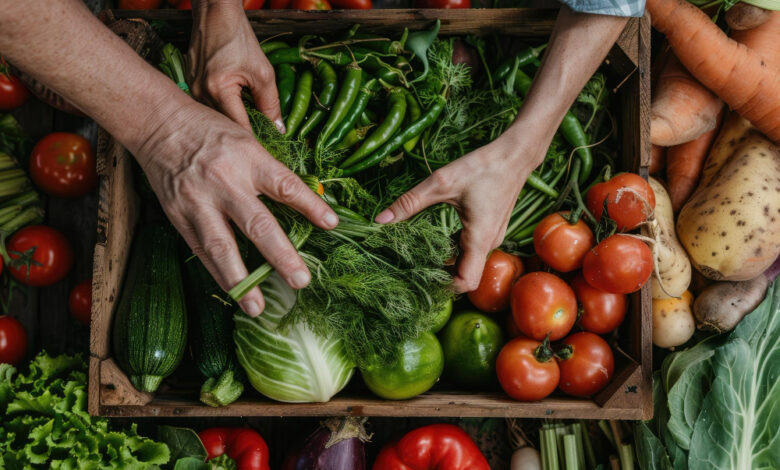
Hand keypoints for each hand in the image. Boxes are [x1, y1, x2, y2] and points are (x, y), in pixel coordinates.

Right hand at [135, 101, 337, 315]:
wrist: (159, 123)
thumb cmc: (210, 131)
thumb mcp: (246, 140)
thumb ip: (268, 171)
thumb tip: (301, 202)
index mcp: (248, 158)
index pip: (286, 186)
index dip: (311, 206)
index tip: (332, 224)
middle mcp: (224, 182)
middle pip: (257, 224)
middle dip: (281, 256)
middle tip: (301, 281)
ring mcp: (199, 202)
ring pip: (222, 247)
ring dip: (242, 281)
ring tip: (258, 307)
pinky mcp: (178, 216)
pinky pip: (201, 250)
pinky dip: (218, 274)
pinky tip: (233, 293)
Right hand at [188, 0, 283, 132]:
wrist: (216, 14)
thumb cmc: (239, 38)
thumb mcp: (263, 73)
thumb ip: (271, 103)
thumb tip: (278, 129)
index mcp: (218, 90)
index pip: (238, 127)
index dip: (254, 140)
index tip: (267, 151)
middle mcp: (199, 93)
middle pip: (223, 126)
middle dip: (242, 135)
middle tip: (260, 144)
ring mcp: (191, 89)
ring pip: (214, 118)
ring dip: (230, 123)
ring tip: (247, 129)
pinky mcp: (190, 85)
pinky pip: (207, 107)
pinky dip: (221, 111)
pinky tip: (233, 112)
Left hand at [375, 133, 545, 292]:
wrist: (515, 155)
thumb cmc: (482, 167)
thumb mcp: (440, 183)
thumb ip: (410, 203)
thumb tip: (380, 220)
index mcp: (479, 239)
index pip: (465, 282)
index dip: (444, 287)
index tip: (421, 279)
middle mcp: (489, 243)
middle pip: (466, 276)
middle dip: (441, 276)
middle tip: (414, 269)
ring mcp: (493, 236)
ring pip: (469, 263)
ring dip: (448, 263)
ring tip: (421, 256)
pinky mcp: (492, 229)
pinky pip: (473, 250)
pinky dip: (456, 251)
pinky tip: (438, 239)